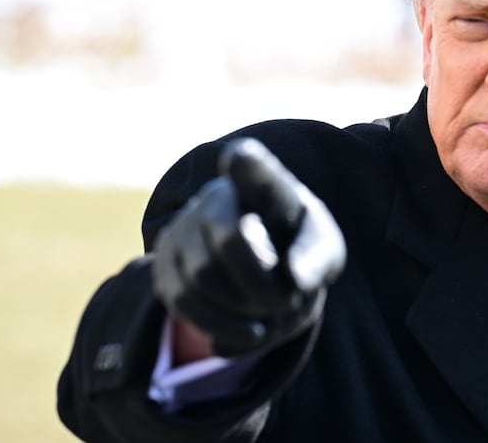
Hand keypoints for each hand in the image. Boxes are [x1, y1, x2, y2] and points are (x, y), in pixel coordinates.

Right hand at [152, 138, 345, 357]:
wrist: (266, 268)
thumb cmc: (298, 249)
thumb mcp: (323, 250)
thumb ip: (316, 259)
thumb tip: (294, 279)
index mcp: (263, 183)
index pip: (254, 169)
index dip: (248, 165)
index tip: (241, 157)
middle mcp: (216, 195)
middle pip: (228, 241)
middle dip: (261, 283)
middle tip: (289, 302)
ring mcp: (182, 226)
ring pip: (201, 277)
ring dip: (241, 310)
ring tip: (269, 317)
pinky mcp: (163, 264)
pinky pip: (183, 302)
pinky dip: (219, 326)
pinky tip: (248, 330)